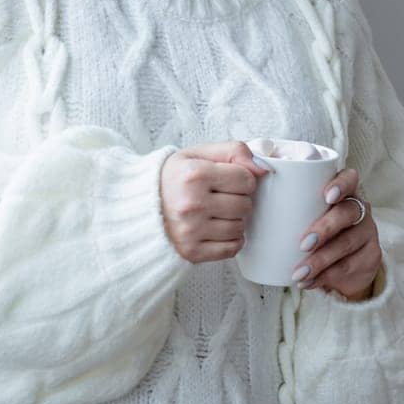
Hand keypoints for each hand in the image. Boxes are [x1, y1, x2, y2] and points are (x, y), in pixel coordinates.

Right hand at [159, 140, 271, 263]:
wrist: (139, 206)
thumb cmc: (173, 178)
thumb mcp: (198, 154)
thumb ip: (233, 151)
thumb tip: (263, 169)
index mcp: (194, 175)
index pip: (246, 179)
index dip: (242, 178)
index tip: (229, 179)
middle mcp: (192, 204)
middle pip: (245, 205)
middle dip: (238, 199)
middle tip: (221, 196)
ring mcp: (191, 230)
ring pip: (240, 227)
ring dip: (234, 220)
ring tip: (216, 212)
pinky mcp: (192, 252)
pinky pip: (232, 248)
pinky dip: (230, 239)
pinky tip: (216, 228)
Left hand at [293, 165, 381, 300]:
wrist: (340, 266)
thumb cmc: (312, 229)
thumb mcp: (303, 214)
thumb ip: (285, 200)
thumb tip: (251, 190)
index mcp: (343, 192)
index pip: (350, 178)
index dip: (341, 185)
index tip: (326, 197)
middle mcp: (358, 209)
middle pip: (347, 213)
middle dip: (324, 228)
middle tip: (302, 244)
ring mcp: (367, 233)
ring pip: (346, 243)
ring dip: (321, 259)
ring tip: (298, 273)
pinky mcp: (370, 257)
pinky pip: (349, 266)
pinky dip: (326, 276)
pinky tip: (309, 282)